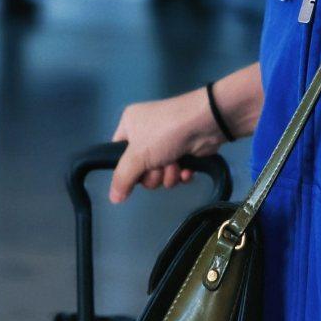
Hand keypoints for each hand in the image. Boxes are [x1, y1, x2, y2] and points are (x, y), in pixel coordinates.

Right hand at [108, 86, 225, 203]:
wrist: (207, 122)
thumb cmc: (166, 133)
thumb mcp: (137, 155)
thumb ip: (122, 178)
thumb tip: (114, 198)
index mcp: (131, 124)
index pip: (117, 153)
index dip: (126, 168)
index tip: (134, 173)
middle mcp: (147, 131)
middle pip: (139, 168)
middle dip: (152, 174)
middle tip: (159, 167)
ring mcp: (167, 142)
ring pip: (158, 173)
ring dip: (168, 175)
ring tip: (176, 164)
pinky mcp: (184, 150)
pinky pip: (175, 171)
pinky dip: (181, 173)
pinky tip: (187, 170)